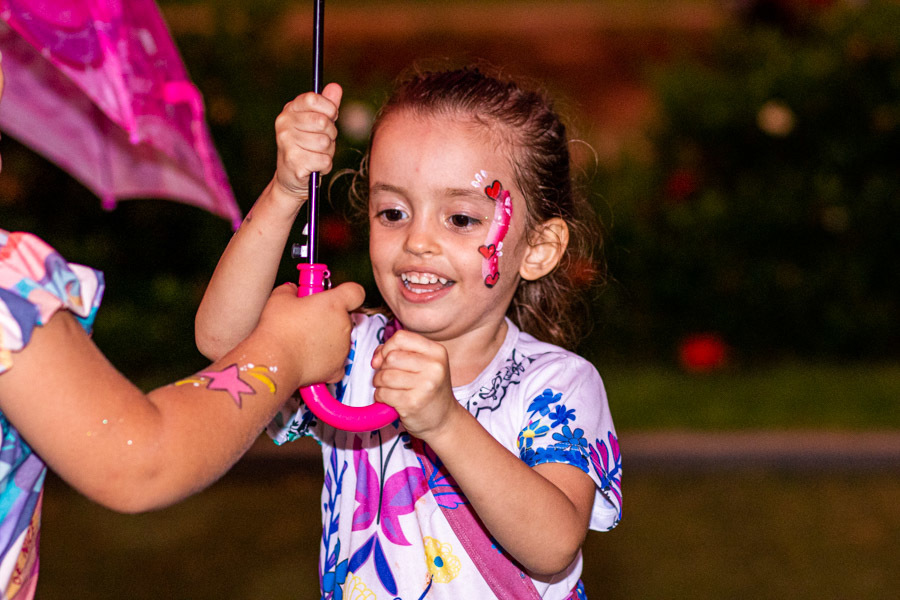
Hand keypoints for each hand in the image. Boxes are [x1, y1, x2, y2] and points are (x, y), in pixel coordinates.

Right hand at [255, 281, 363, 385]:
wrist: (275, 360)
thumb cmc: (278, 330)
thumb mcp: (280, 298)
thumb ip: (291, 290)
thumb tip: (292, 290)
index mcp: (334, 304)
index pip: (355, 292)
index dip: (347, 293)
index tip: (336, 295)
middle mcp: (344, 325)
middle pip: (345, 317)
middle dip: (330, 317)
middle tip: (309, 320)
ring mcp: (343, 348)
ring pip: (341, 339)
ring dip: (328, 338)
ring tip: (304, 341)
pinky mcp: (338, 368)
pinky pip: (337, 362)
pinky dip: (327, 361)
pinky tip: (311, 357)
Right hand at [272, 82, 342, 206]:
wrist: (290, 178)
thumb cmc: (307, 147)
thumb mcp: (317, 124)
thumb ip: (327, 106)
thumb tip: (336, 87)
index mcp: (289, 110)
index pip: (312, 99)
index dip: (329, 108)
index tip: (331, 116)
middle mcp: (284, 124)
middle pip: (322, 122)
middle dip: (331, 134)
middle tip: (323, 141)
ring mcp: (286, 143)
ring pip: (325, 143)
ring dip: (328, 152)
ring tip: (317, 155)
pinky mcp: (294, 163)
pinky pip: (325, 161)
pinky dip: (325, 166)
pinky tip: (315, 167)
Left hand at [370, 330, 458, 437]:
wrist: (443, 419)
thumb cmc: (428, 389)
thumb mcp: (422, 364)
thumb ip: (398, 352)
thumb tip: (376, 360)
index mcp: (437, 351)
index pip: (401, 337)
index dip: (387, 347)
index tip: (384, 360)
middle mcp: (434, 366)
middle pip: (391, 357)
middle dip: (382, 368)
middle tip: (389, 379)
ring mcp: (425, 385)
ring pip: (385, 375)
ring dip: (379, 384)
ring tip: (389, 389)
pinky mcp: (413, 403)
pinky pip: (383, 393)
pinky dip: (380, 397)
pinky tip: (390, 400)